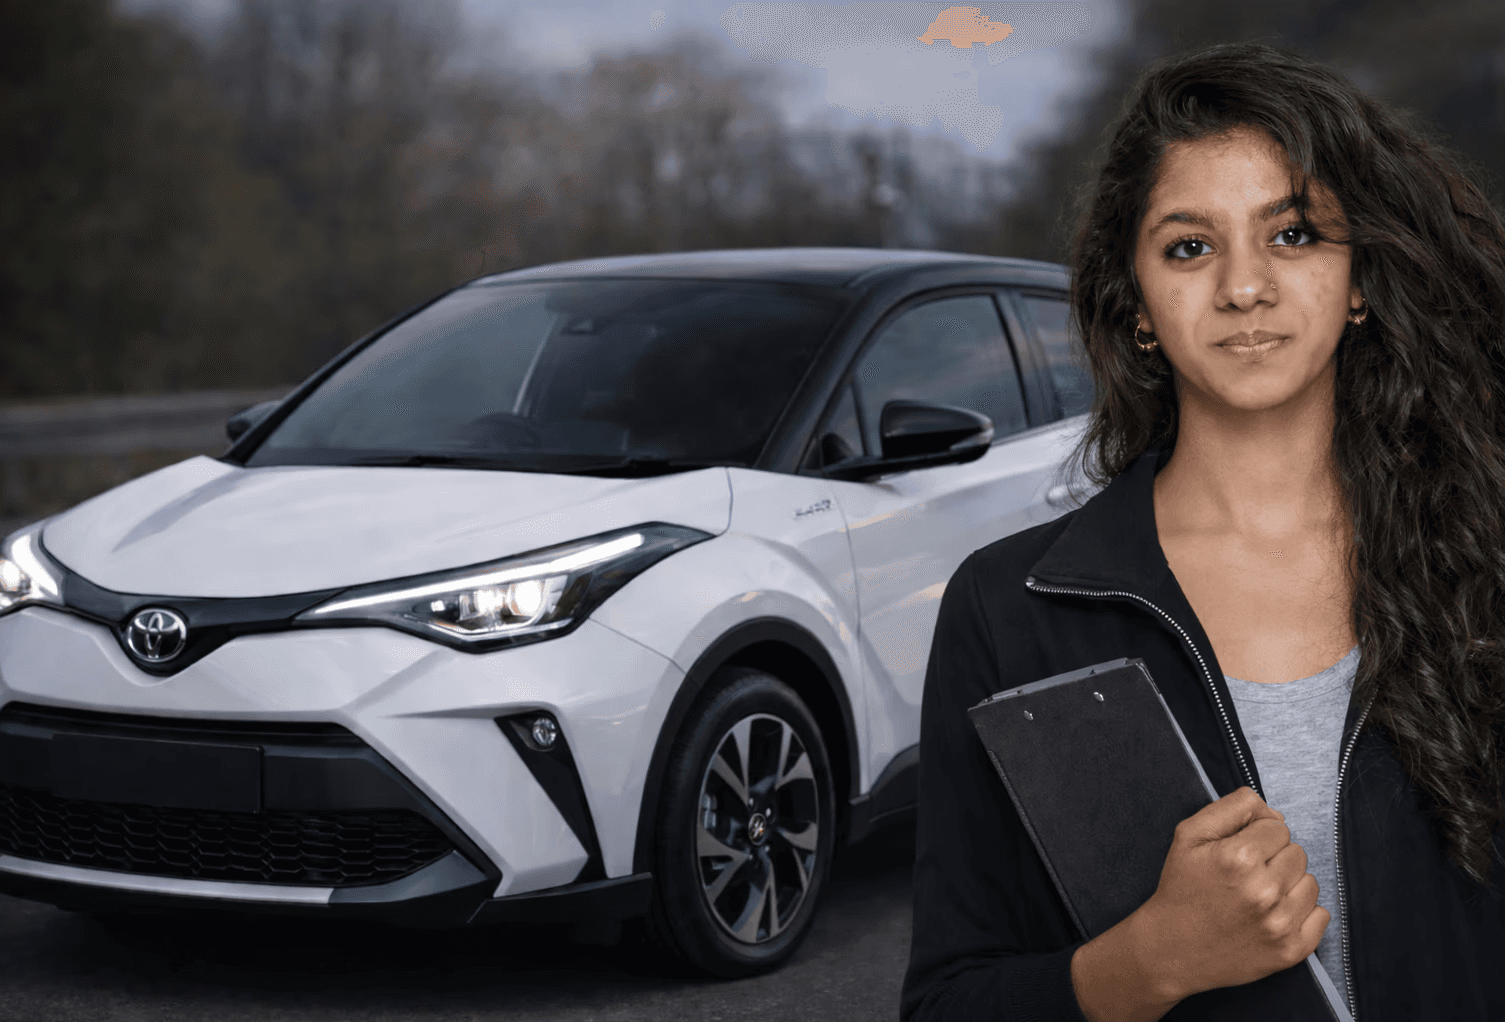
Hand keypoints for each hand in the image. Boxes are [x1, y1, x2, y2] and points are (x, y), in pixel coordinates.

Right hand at [1135, 786, 1329, 999]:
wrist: (1172, 949)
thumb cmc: (1181, 887)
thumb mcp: (1189, 834)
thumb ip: (1233, 808)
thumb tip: (1275, 814)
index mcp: (1239, 857)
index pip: (1278, 826)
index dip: (1257, 835)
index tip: (1239, 851)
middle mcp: (1264, 890)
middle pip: (1297, 853)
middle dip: (1274, 858)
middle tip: (1247, 876)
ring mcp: (1280, 923)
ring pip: (1311, 883)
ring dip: (1289, 885)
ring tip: (1259, 896)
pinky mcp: (1290, 951)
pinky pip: (1322, 917)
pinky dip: (1305, 913)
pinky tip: (1276, 914)